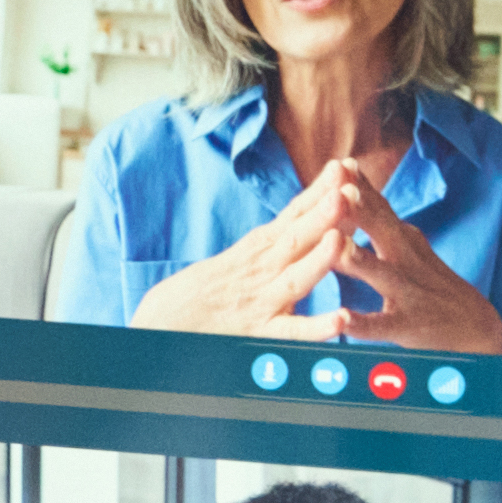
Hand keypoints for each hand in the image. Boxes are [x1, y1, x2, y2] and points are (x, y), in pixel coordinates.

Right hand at [131, 189, 355, 341]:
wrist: (148, 334)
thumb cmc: (183, 304)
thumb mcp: (223, 267)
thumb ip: (254, 254)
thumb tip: (278, 238)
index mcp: (252, 253)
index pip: (291, 216)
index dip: (318, 192)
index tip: (345, 167)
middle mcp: (259, 272)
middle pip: (297, 235)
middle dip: (325, 208)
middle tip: (353, 183)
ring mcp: (260, 303)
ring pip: (297, 276)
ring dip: (321, 254)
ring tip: (343, 232)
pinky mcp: (256, 336)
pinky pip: (289, 333)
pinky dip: (314, 327)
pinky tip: (339, 319)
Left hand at [300, 160, 501, 353]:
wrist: (476, 329)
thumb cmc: (431, 285)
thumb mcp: (410, 247)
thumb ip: (382, 220)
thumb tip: (350, 185)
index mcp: (402, 241)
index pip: (380, 208)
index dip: (361, 186)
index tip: (338, 164)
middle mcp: (405, 260)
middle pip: (383, 231)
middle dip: (361, 210)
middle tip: (337, 189)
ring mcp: (408, 293)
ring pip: (382, 274)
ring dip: (360, 261)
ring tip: (338, 248)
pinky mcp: (408, 326)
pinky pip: (383, 325)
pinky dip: (363, 323)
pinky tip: (343, 319)